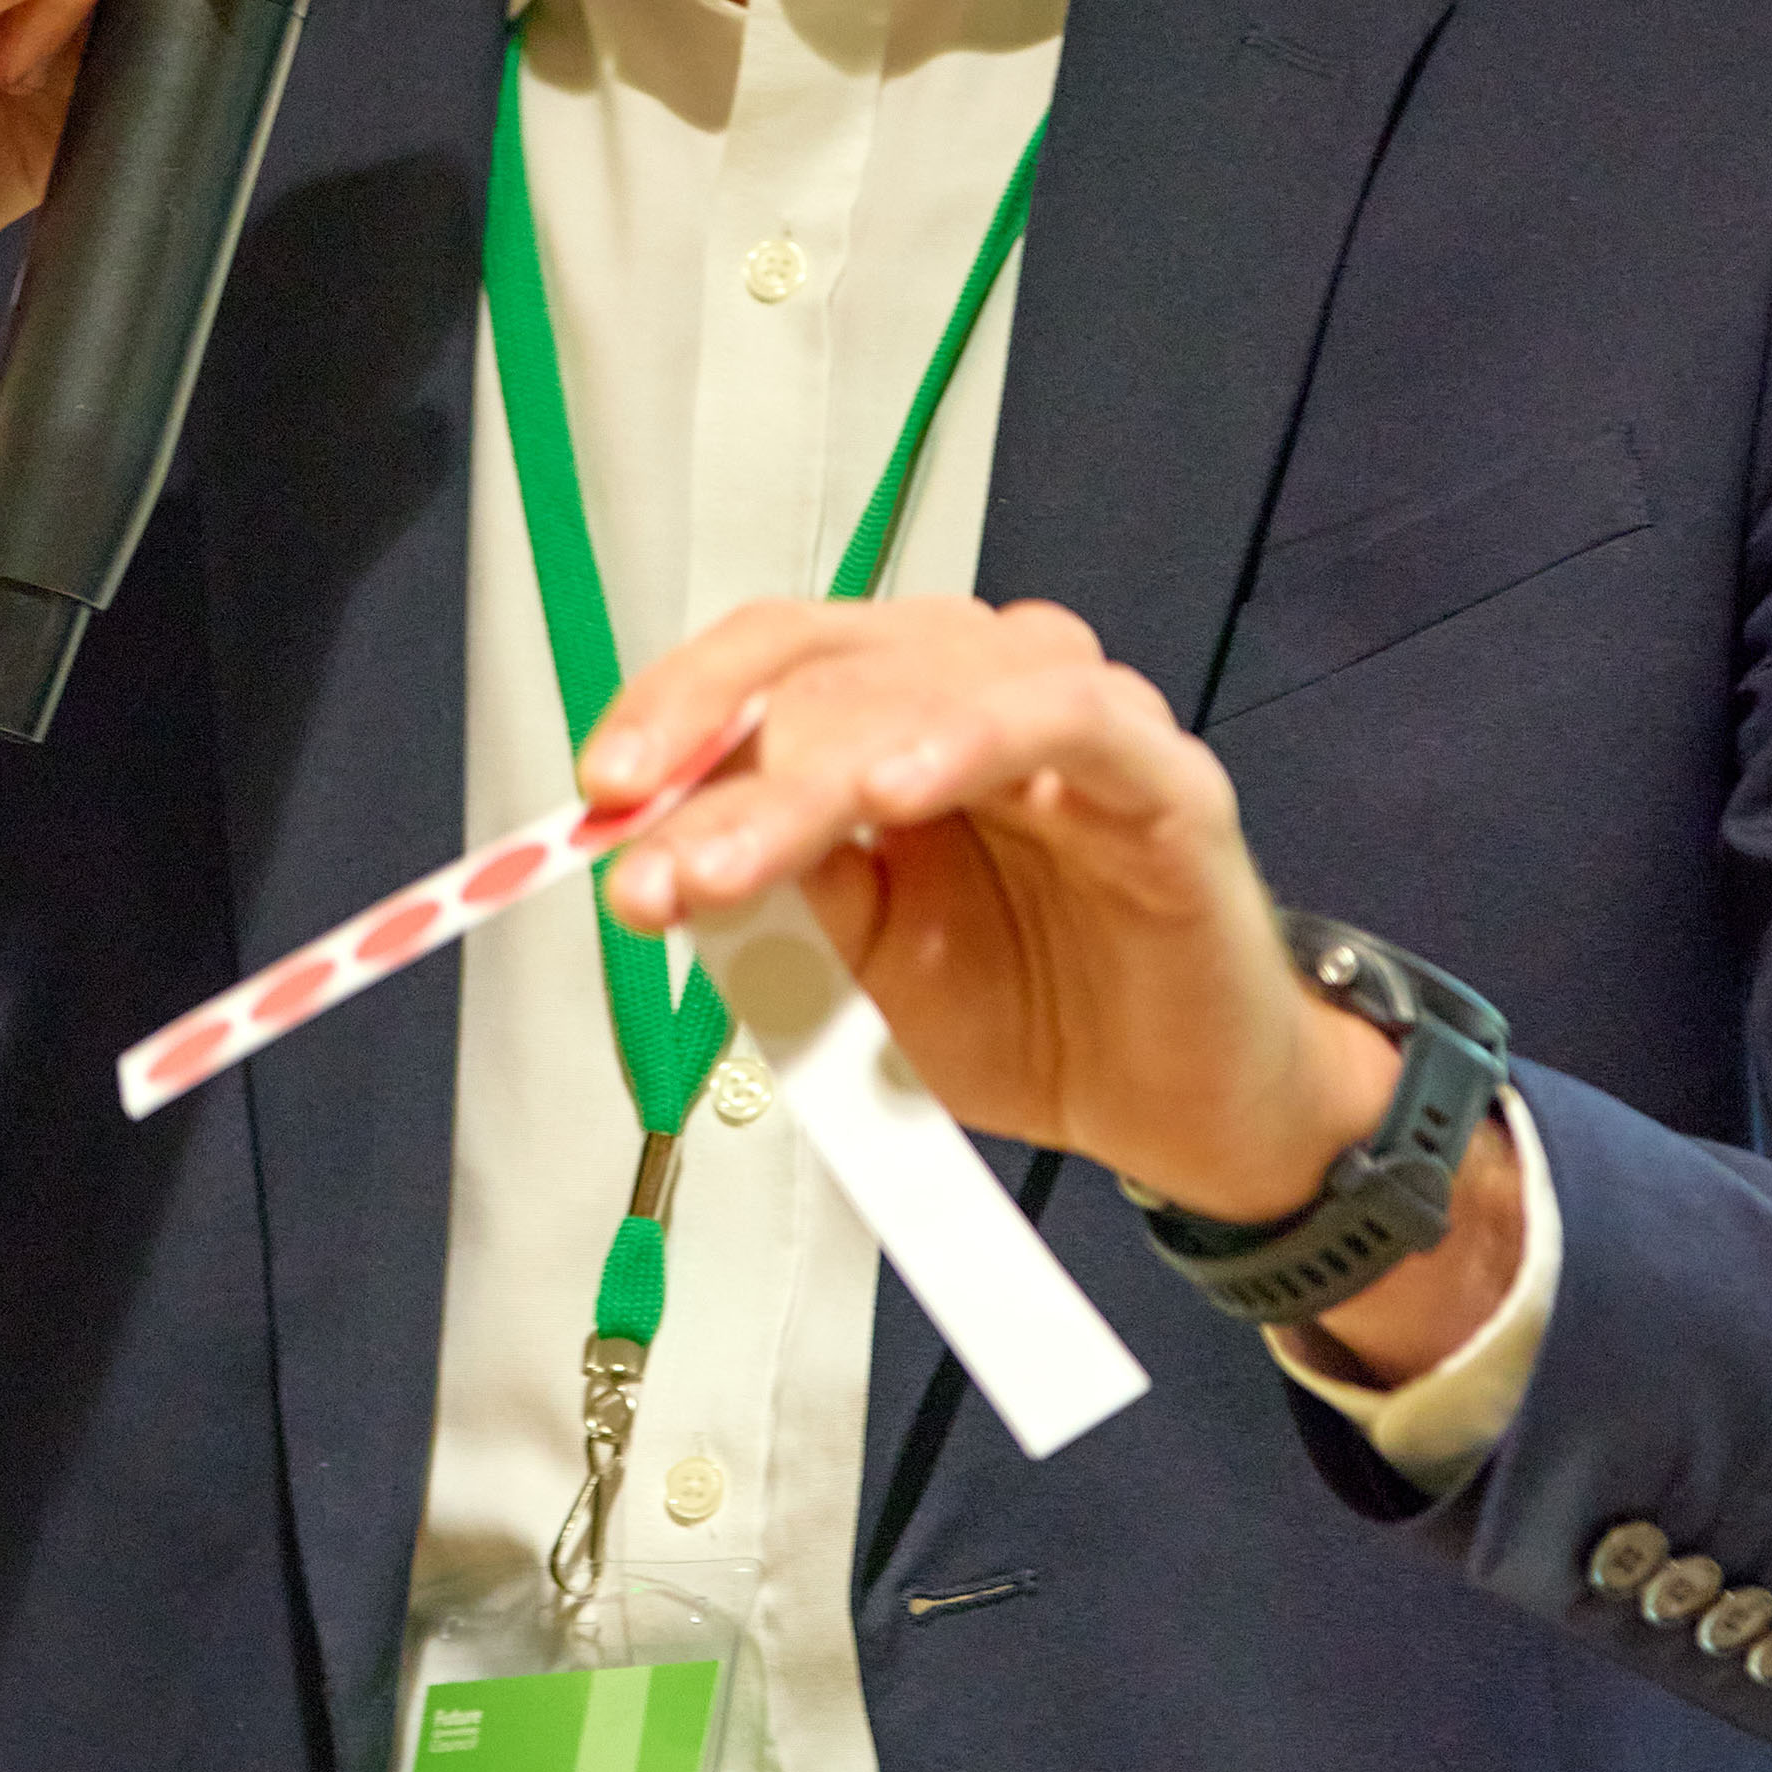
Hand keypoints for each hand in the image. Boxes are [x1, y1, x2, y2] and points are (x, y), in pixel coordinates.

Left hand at [586, 596, 1524, 1382]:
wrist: (1174, 1112)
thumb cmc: (1029, 1017)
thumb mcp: (858, 964)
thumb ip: (780, 889)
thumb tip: (662, 842)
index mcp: (901, 714)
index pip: (775, 658)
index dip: (677, 708)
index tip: (598, 797)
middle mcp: (983, 689)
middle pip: (831, 663)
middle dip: (722, 769)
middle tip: (651, 872)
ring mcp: (1078, 723)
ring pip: (926, 685)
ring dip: (810, 774)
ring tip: (734, 863)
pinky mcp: (1163, 779)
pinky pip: (1065, 719)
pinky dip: (969, 738)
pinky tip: (894, 792)